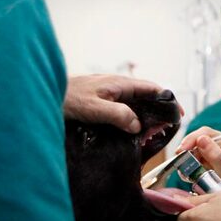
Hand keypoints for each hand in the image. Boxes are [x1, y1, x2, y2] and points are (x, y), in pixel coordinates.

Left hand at [63, 74, 181, 132]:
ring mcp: (108, 95)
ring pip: (134, 105)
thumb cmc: (65, 98)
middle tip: (163, 131)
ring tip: (149, 136)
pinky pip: (121, 111)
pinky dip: (130, 121)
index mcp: (119, 84)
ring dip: (143, 119)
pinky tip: (129, 133)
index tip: (177, 114)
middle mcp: (116, 87)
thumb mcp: (94, 108)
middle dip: (157, 112)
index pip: (152, 88)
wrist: (43, 95)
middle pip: (145, 98)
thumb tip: (138, 125)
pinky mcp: (100, 103)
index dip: (167, 100)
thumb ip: (118, 114)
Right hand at [177, 127, 220, 193]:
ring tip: (184, 173)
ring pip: (194, 151)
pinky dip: (188, 167)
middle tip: (178, 160)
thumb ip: (217, 158)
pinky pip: (194, 161)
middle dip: (187, 149)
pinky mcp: (208, 165)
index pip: (206, 133)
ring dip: (187, 159)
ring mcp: (214, 156)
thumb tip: (202, 139)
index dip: (192, 139)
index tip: (182, 150)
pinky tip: (188, 176)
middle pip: (198, 140)